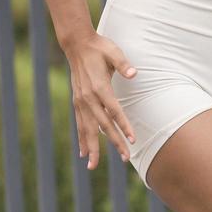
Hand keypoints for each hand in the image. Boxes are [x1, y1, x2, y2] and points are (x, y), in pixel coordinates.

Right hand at [63, 31, 137, 169]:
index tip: (132, 140)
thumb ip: (123, 64)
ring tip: (93, 166)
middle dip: (114, 142)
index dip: (124, 126)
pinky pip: (80, 124)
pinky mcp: (77, 101)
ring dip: (91, 148)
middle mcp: (88, 98)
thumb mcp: (113, 51)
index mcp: (99, 87)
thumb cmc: (99, 47)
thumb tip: (134, 73)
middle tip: (124, 158)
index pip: (114, 111)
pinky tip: (83, 153)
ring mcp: (80, 101)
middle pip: (103, 125)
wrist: (77, 44)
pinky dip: (81, 139)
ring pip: (87, 129)